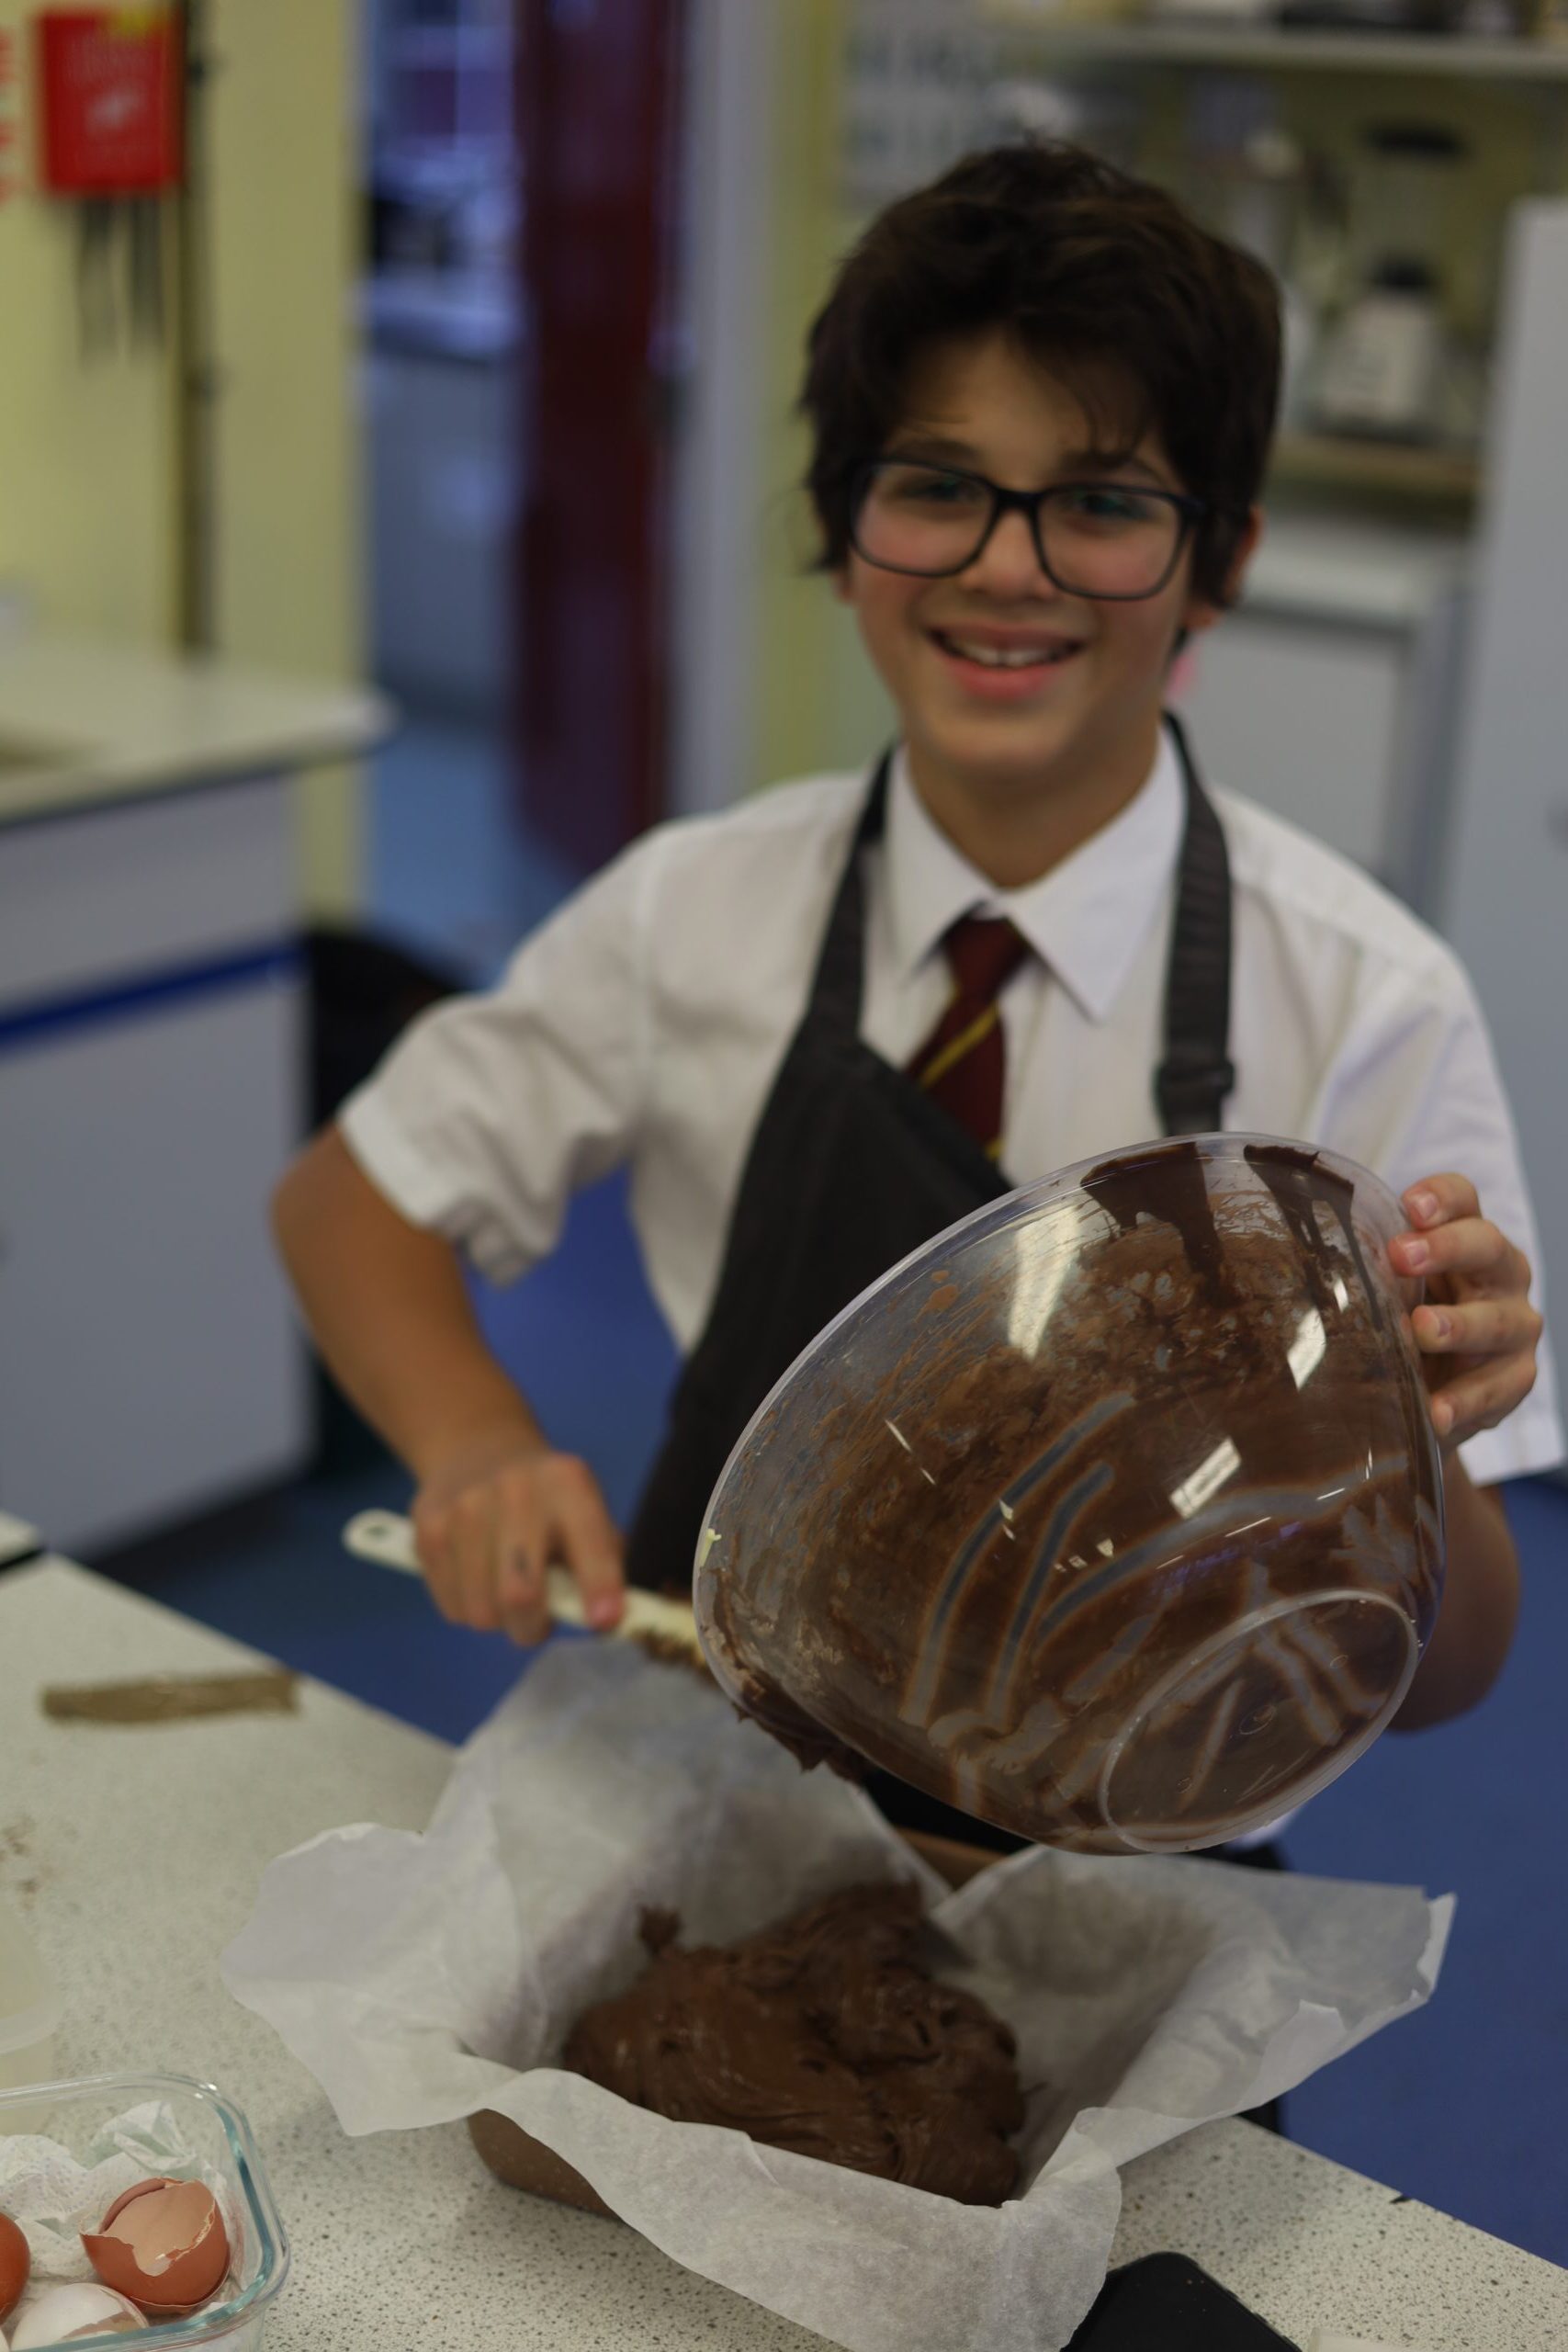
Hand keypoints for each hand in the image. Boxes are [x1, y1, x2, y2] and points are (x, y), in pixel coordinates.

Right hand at [411, 1427, 625, 1644]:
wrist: (476, 1452)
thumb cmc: (546, 1502)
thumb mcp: (585, 1514)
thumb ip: (601, 1563)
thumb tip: (607, 1620)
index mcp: (568, 1483)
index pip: (590, 1542)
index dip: (599, 1586)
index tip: (606, 1622)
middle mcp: (517, 1489)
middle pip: (521, 1594)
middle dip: (533, 1628)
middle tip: (539, 1622)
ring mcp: (466, 1507)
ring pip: (482, 1612)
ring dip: (499, 1620)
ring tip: (506, 1590)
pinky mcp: (429, 1528)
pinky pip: (452, 1607)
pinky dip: (469, 1607)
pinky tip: (477, 1576)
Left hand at [1390, 1174, 1542, 1450]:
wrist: (1429, 1392)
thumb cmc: (1399, 1322)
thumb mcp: (1382, 1291)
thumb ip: (1363, 1271)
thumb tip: (1305, 1264)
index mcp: (1466, 1237)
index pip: (1463, 1199)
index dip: (1440, 1197)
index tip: (1409, 1206)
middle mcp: (1500, 1273)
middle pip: (1486, 1245)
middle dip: (1445, 1248)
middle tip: (1401, 1256)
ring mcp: (1515, 1324)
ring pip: (1497, 1319)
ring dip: (1458, 1325)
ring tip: (1422, 1331)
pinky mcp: (1516, 1377)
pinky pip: (1496, 1387)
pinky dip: (1464, 1401)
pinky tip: (1435, 1411)